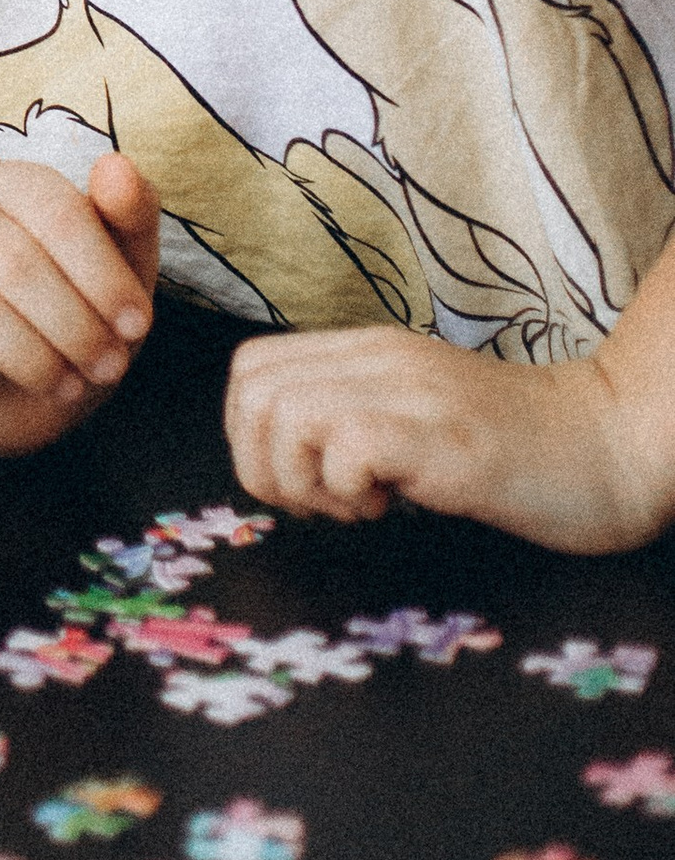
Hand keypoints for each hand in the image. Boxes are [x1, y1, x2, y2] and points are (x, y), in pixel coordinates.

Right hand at [0, 151, 158, 454]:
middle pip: (14, 263)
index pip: (55, 211)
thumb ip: (132, 214)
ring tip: (66, 384)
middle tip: (109, 367)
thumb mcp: (124, 268)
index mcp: (12, 184)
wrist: (25, 386)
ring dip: (33, 360)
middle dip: (75, 327)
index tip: (137, 327)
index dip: (102, 275)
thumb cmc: (77, 310)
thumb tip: (115, 166)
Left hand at [226, 327, 669, 552]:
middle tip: (323, 501)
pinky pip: (347, 447)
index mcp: (370, 352)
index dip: (251, 437)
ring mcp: (413, 392)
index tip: (304, 481)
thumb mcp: (416, 416)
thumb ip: (354, 417)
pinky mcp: (443, 437)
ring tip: (361, 505)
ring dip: (306, 478)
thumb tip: (280, 460)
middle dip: (264, 463)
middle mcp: (382, 358)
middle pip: (252, 390)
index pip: (251, 370)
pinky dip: (350, 491)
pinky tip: (394, 507)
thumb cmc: (517, 449)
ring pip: (286, 412)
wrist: (610, 446)